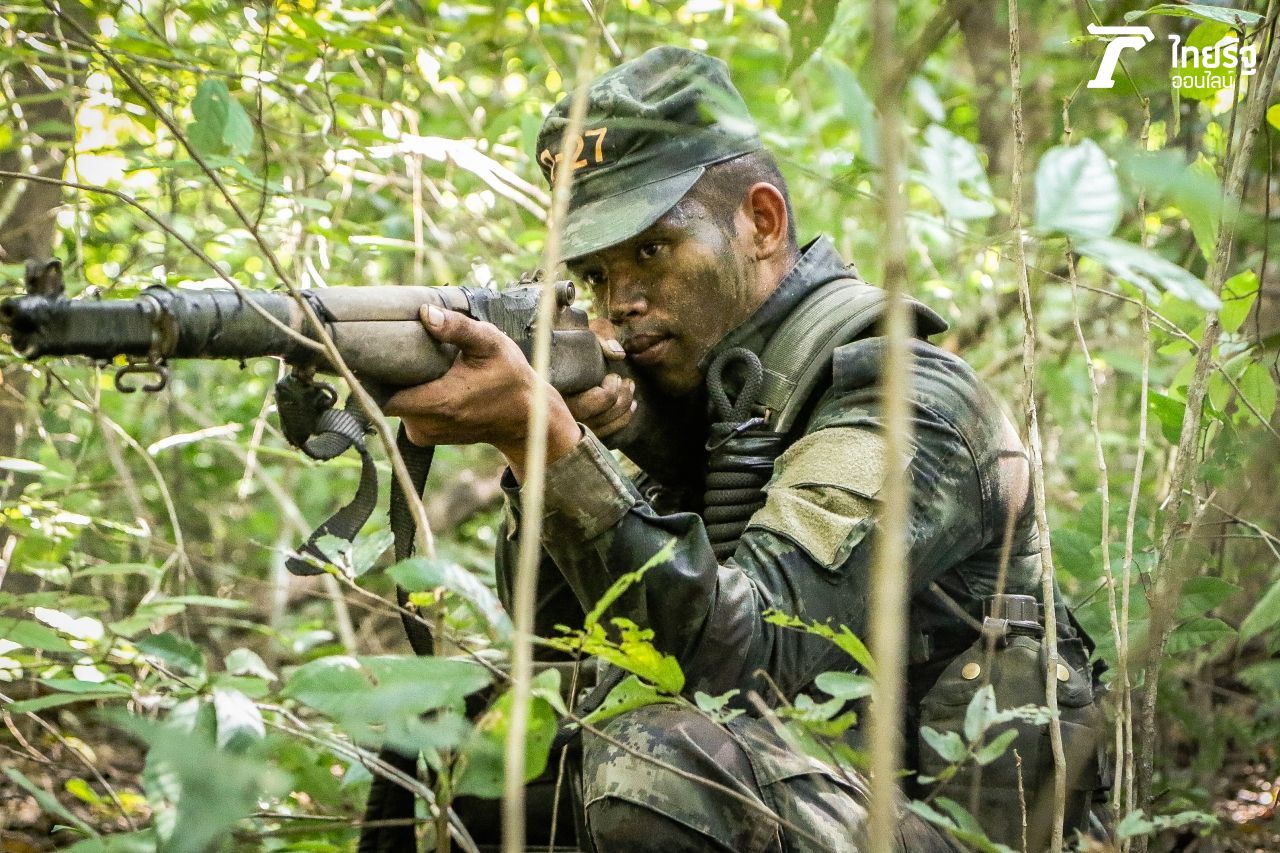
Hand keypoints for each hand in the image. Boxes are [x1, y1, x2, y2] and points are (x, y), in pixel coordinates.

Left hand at [383, 305, 580, 476]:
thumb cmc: (509, 377)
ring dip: (397, 383)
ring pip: (391, 404)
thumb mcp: (491, 344)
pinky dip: (407, 395)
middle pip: (383, 396)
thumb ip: (458, 328)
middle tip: (393, 345)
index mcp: (439, 402)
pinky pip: (402, 412)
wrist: (524, 418)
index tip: (368, 351)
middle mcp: (427, 424)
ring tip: (411, 360)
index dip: (370, 375)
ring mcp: (424, 434)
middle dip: (386, 373)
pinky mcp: (424, 436)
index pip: (382, 395)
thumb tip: (425, 312)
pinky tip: (422, 378)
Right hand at [564, 318, 635, 438]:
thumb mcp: (580, 330)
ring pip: (602, 429)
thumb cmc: (565, 340)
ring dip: (624, 408)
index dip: (609, 392)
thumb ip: (600, 336)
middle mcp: (558, 416)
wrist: (548, 352)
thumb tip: (618, 354)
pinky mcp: (577, 429)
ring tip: (629, 388)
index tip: (612, 376)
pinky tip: (630, 405)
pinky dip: (621, 420)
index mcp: (552, 395)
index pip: (587, 406)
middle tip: (626, 381)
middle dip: (620, 400)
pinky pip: (603, 434)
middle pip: (598, 420)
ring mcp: (567, 426)